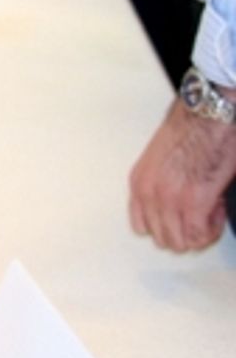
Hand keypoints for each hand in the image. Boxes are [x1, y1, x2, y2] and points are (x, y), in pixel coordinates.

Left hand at [129, 98, 235, 252]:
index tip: (184, 213)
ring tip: (212, 207)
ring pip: (182, 242)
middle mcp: (149, 193)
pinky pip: (201, 235)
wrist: (208, 115)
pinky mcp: (195, 201)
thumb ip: (160, 187)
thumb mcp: (160, 162)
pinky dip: (213, 228)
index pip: (142, 227)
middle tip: (204, 210)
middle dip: (188, 230)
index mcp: (139, 183)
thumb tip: (173, 210)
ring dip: (202, 231)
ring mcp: (170, 199)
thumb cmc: (190, 130)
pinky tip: (219, 206)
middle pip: (164, 239)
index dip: (169, 225)